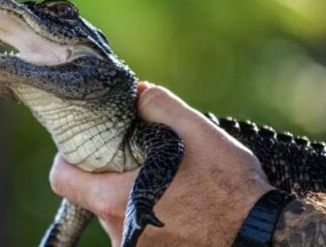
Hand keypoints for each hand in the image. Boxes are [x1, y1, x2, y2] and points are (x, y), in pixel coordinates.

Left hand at [48, 82, 273, 245]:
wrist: (263, 234)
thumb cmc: (230, 187)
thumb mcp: (197, 131)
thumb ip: (158, 105)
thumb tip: (134, 93)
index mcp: (117, 201)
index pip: (62, 179)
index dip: (69, 156)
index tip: (89, 143)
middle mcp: (119, 232)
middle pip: (90, 193)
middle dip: (108, 171)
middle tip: (138, 154)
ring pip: (115, 211)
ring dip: (131, 192)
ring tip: (167, 179)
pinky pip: (135, 228)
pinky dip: (147, 210)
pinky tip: (178, 200)